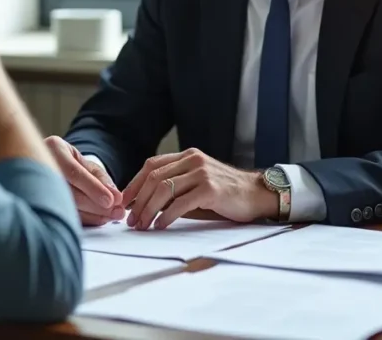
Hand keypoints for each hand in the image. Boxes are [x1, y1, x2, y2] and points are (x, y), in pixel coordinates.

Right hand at [45, 136, 124, 225]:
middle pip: (68, 192)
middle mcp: (40, 164)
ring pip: (65, 206)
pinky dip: (84, 219)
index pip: (73, 172)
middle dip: (96, 205)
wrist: (51, 167)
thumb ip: (101, 178)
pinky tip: (98, 219)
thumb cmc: (70, 164)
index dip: (93, 188)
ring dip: (92, 215)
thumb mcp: (86, 164)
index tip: (111, 201)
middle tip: (116, 212)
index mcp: (54, 148)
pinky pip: (63, 215)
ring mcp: (35, 185)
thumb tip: (116, 197)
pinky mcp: (39, 203)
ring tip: (111, 216)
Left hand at [121, 148, 278, 230]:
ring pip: (164, 189)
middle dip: (138, 200)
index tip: (124, 202)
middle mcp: (192, 160)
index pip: (151, 166)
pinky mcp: (211, 189)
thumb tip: (144, 204)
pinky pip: (180, 203)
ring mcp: (202, 173)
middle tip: (130, 220)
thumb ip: (175, 188)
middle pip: (154, 177)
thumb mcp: (197, 183)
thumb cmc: (225, 193)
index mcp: (187, 156)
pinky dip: (166, 216)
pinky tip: (160, 226)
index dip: (135, 184)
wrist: (258, 194)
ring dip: (148, 210)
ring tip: (142, 225)